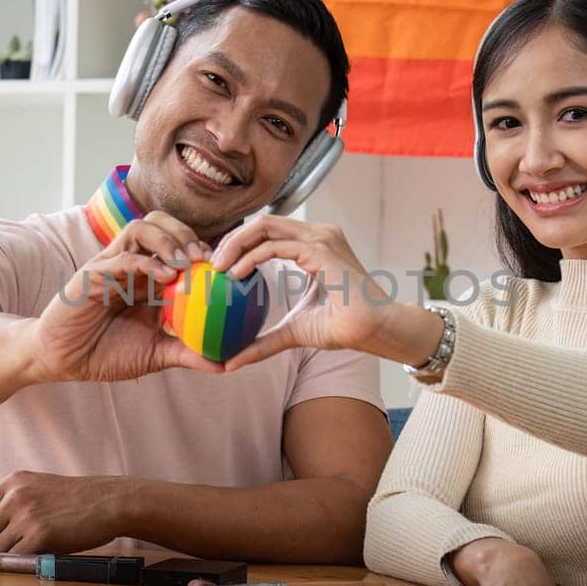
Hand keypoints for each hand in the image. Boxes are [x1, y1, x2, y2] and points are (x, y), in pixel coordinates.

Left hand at [0, 471, 134, 553]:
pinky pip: (15, 558)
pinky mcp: (39, 535)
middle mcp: (15, 496)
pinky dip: (23, 562)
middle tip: (5, 552)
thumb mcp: (40, 488)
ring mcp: (26, 515)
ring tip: (29, 552)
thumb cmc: (79, 500)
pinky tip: (39, 555)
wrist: (110, 502)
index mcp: (14, 482)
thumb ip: (14, 502)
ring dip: (8, 557)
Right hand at [30, 211, 222, 382]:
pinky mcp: (93, 273)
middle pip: (162, 226)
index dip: (202, 250)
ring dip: (168, 239)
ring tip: (188, 262)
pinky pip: (121, 257)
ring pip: (141, 229)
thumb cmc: (106, 354)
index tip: (225, 268)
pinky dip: (146, 261)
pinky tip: (167, 275)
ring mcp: (111, 265)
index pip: (178, 247)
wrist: (63, 361)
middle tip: (207, 259)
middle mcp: (132, 265)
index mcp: (148, 278)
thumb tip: (225, 364)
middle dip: (187, 234)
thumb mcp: (154, 355)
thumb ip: (186, 353)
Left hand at [208, 215, 392, 368]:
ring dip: (236, 244)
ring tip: (218, 267)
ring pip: (266, 226)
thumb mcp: (294, 331)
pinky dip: (252, 258)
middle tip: (211, 263)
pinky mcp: (322, 249)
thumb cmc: (344, 327)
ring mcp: (321, 238)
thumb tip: (231, 362)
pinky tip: (236, 275)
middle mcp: (318, 234)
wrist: (375, 329)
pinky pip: (276, 246)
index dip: (241, 243)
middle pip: (264, 223)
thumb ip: (264, 341)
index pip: (270, 232)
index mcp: (315, 245)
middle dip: (232, 238)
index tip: (220, 266)